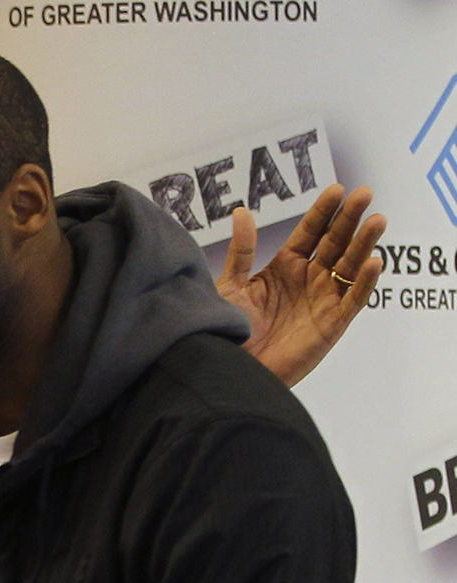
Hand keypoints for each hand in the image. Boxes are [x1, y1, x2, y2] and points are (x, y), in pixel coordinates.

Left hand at [216, 183, 386, 386]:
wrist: (233, 368)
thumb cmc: (230, 330)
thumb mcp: (232, 285)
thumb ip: (242, 251)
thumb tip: (241, 211)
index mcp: (285, 267)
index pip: (310, 232)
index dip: (324, 212)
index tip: (337, 189)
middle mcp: (309, 279)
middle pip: (335, 243)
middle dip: (350, 219)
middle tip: (365, 194)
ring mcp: (323, 300)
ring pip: (350, 266)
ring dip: (364, 244)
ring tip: (377, 221)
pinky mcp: (332, 324)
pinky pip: (354, 300)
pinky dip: (364, 282)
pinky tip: (373, 262)